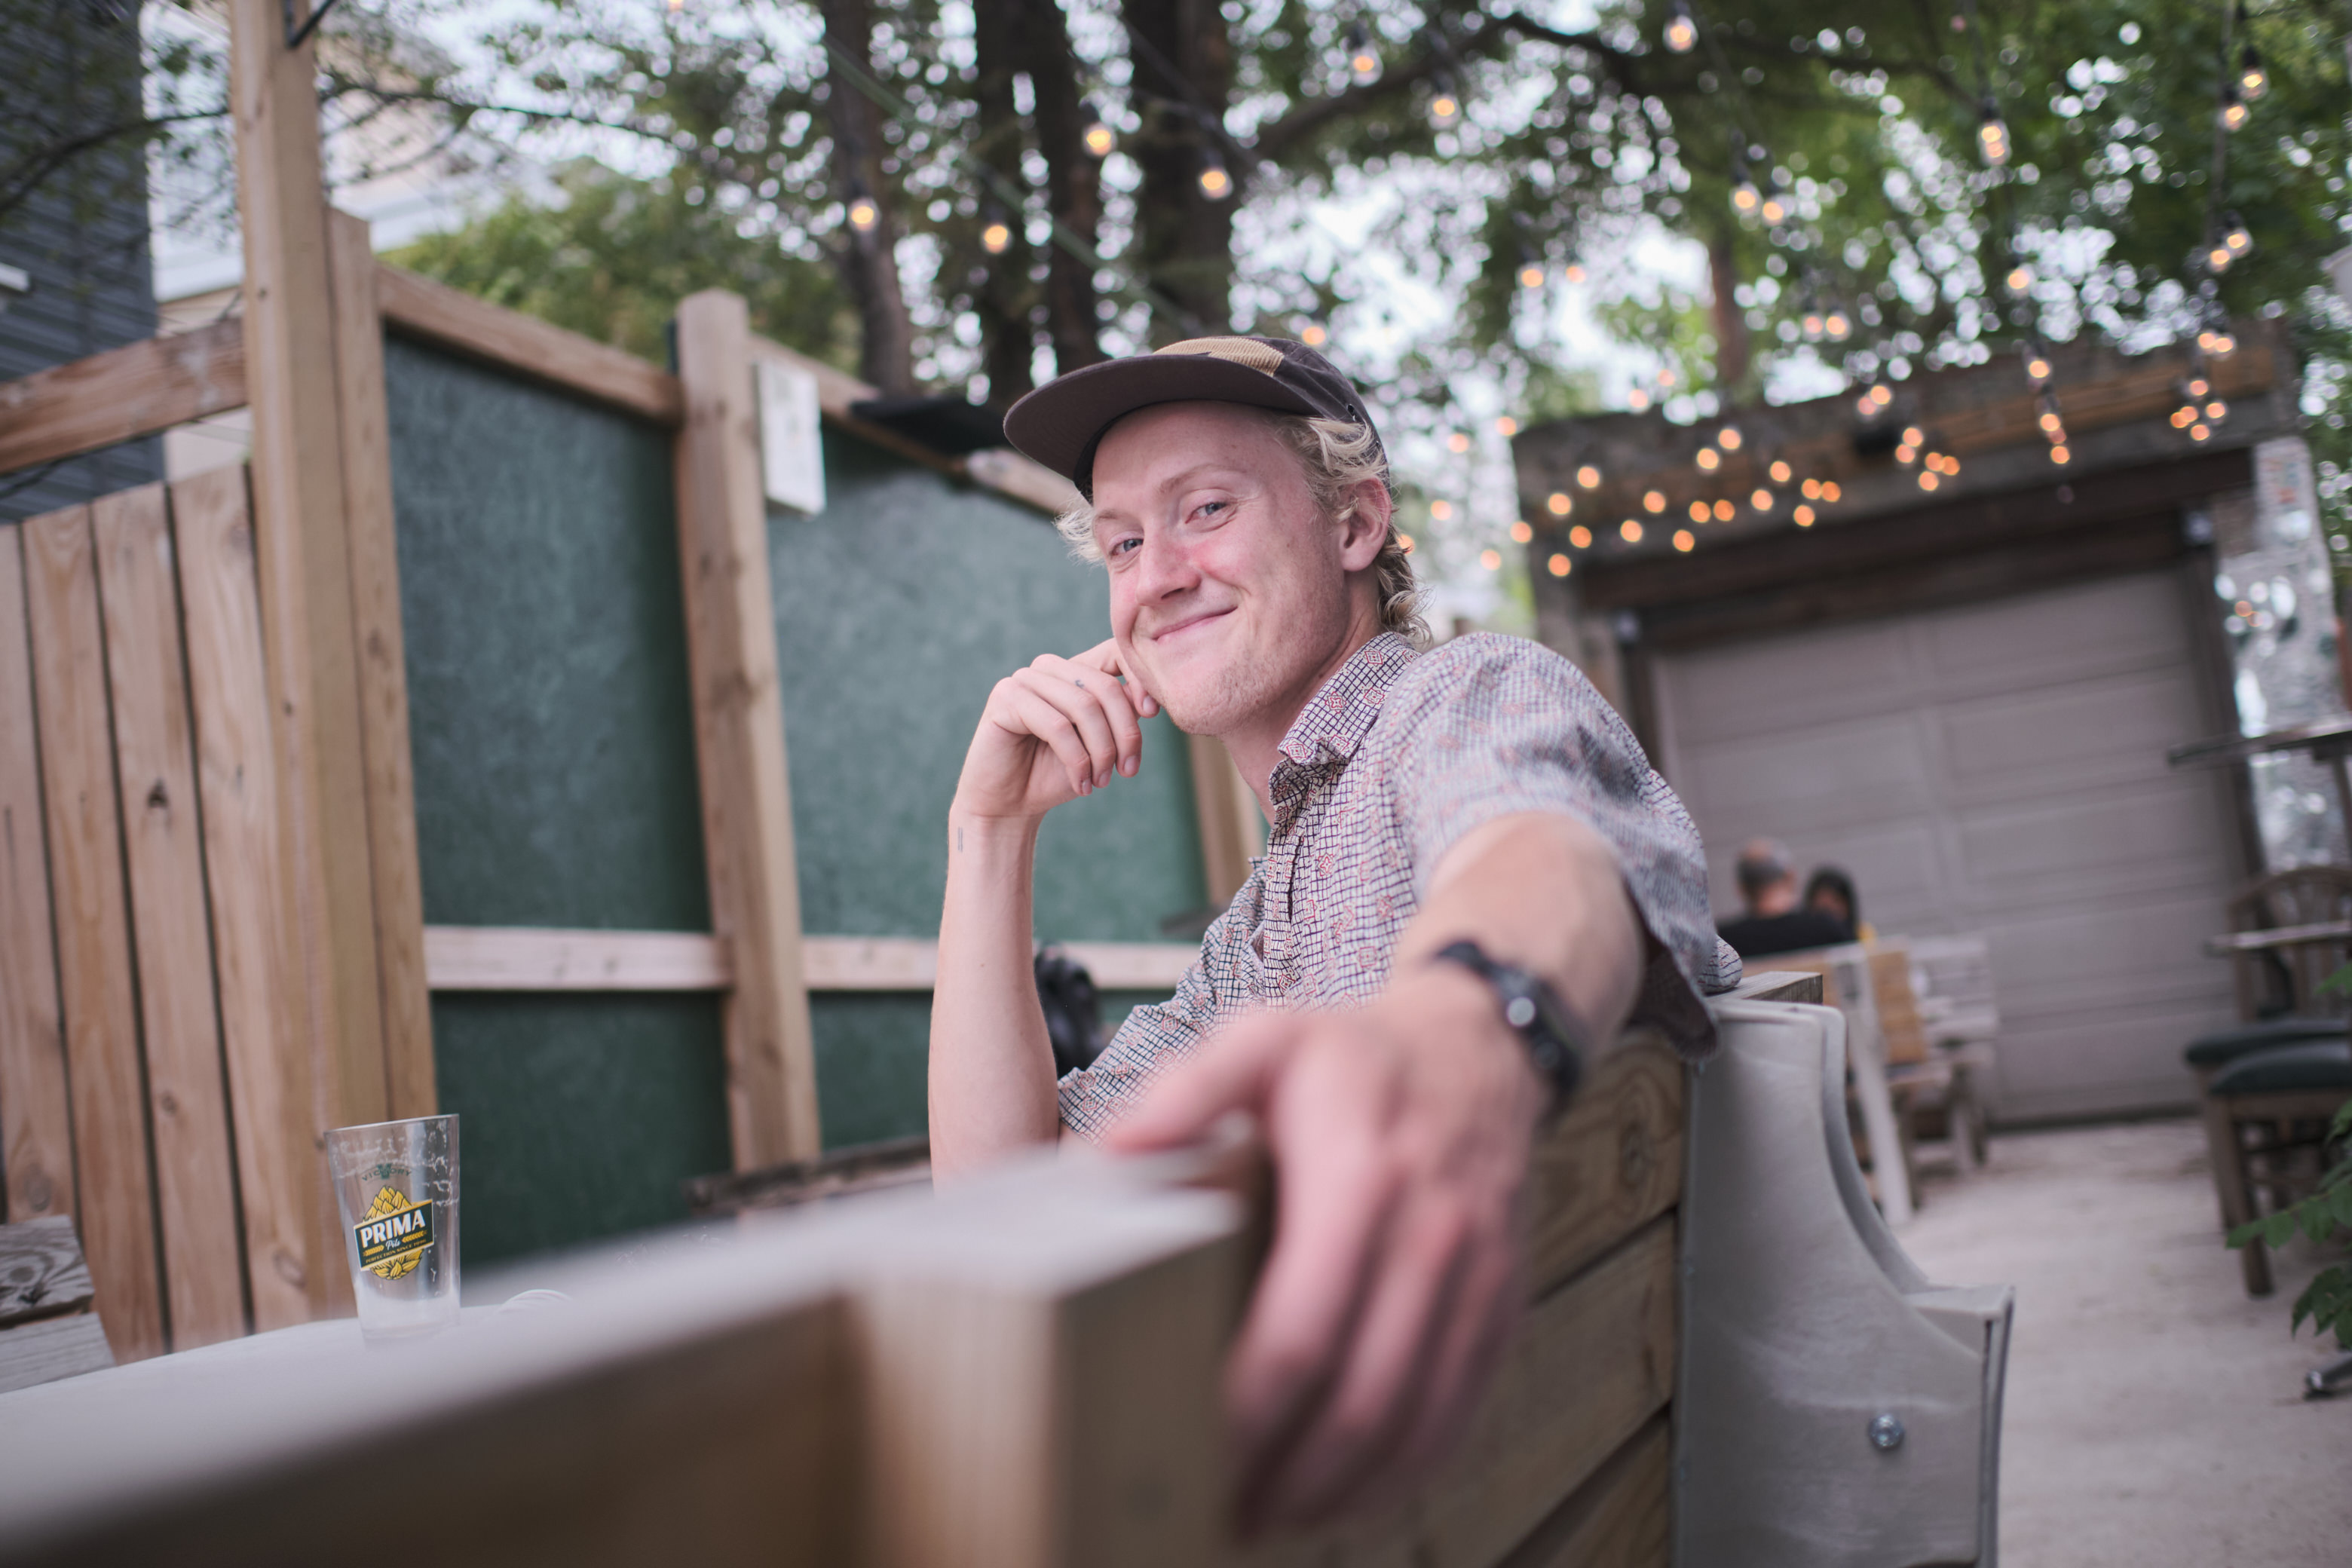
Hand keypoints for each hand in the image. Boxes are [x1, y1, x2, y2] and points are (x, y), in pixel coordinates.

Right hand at [952, 640, 1159, 823]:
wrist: (1010, 806)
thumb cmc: (1056, 774)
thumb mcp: (1099, 744)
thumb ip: (1120, 716)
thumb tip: (1150, 700)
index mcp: (1074, 671)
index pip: (1116, 651)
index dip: (1140, 678)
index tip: (1153, 713)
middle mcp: (1048, 668)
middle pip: (1105, 686)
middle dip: (1124, 734)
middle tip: (1126, 771)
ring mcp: (1023, 679)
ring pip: (1084, 707)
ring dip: (1101, 752)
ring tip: (1100, 782)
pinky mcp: (1004, 698)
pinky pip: (1057, 726)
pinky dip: (1076, 760)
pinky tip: (1080, 785)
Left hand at [1106, 967, 1548, 1533]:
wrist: (1479, 1046)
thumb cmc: (1356, 1055)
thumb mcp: (1266, 1039)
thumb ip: (1186, 1091)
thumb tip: (1103, 1155)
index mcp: (1360, 1177)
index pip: (1301, 1329)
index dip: (1247, 1410)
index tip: (1192, 1446)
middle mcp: (1429, 1236)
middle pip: (1361, 1397)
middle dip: (1289, 1475)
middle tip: (1223, 1513)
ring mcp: (1475, 1278)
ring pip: (1414, 1421)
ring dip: (1344, 1492)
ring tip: (1273, 1521)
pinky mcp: (1500, 1305)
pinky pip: (1459, 1411)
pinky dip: (1405, 1472)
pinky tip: (1350, 1497)